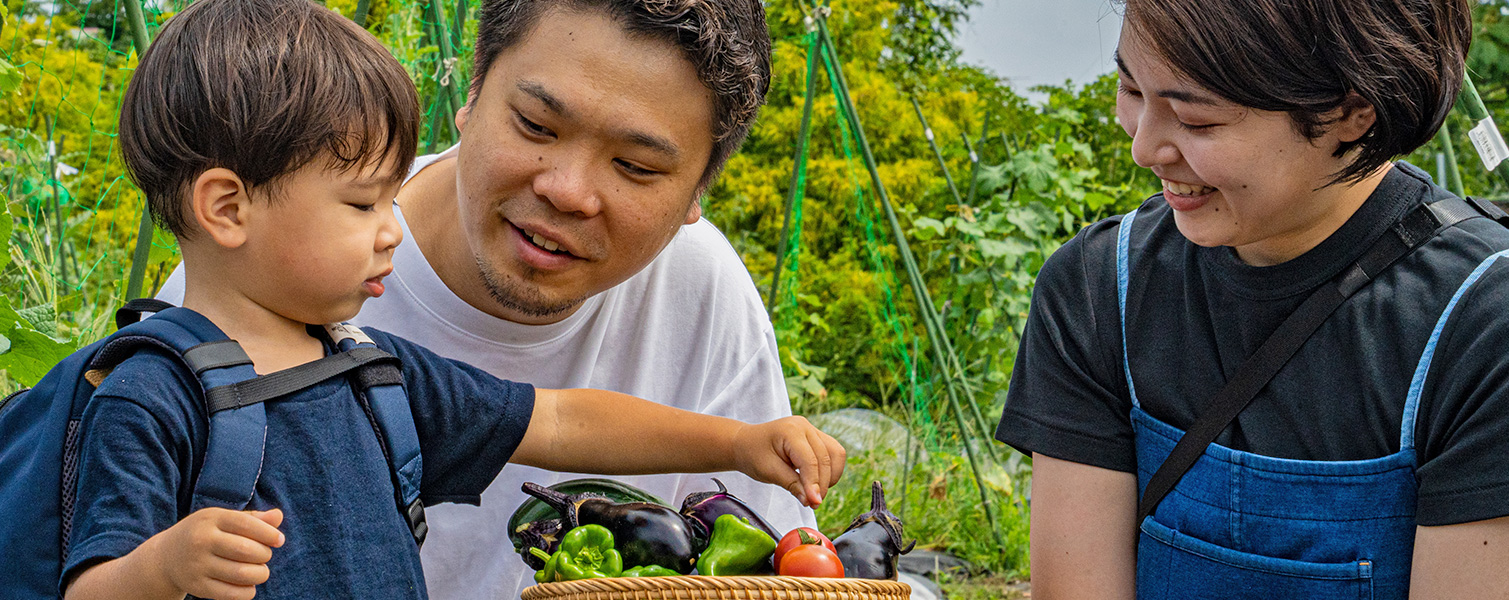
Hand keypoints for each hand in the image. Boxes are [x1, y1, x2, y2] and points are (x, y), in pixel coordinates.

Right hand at [146, 508, 284, 599]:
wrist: (166, 557)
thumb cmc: (206, 534)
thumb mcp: (223, 520)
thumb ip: (252, 519)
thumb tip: (278, 517)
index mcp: (211, 518)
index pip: (246, 524)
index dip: (268, 533)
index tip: (279, 540)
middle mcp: (201, 540)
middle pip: (246, 550)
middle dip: (264, 555)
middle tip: (265, 556)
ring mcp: (197, 564)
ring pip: (241, 573)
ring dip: (260, 574)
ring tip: (260, 571)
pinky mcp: (196, 586)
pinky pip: (230, 594)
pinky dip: (247, 592)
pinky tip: (249, 586)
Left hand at [732, 416, 845, 506]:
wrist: (745, 443)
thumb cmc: (753, 454)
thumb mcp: (768, 472)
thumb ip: (792, 485)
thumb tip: (812, 501)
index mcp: (791, 430)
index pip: (810, 460)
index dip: (814, 484)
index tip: (814, 503)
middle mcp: (805, 426)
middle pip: (826, 458)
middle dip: (822, 484)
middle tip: (813, 503)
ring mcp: (812, 430)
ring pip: (835, 454)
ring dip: (830, 476)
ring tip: (815, 493)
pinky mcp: (816, 437)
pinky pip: (832, 453)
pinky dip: (830, 470)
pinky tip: (817, 482)